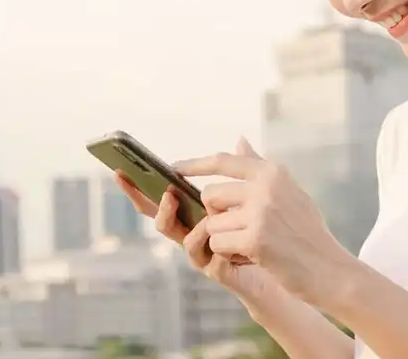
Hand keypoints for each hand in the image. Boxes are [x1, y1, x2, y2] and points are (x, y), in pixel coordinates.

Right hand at [113, 168, 272, 299]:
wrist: (285, 265)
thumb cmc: (266, 232)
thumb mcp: (255, 196)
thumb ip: (243, 172)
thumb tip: (239, 138)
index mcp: (197, 215)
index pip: (163, 199)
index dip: (141, 187)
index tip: (121, 170)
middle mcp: (194, 234)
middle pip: (159, 217)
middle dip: (139, 198)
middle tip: (130, 178)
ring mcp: (201, 251)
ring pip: (174, 233)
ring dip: (170, 213)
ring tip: (171, 196)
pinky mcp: (214, 268)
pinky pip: (197, 252)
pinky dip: (200, 236)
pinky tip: (207, 224)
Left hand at [174, 138, 355, 305]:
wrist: (329, 269)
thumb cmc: (306, 232)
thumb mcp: (288, 191)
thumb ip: (259, 167)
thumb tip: (239, 139)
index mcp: (272, 172)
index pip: (223, 161)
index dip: (195, 164)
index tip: (174, 167)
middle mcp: (265, 187)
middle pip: (210, 195)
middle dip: (217, 216)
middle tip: (240, 230)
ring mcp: (260, 212)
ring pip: (212, 223)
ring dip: (225, 239)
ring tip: (252, 246)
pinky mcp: (255, 239)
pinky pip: (218, 243)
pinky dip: (229, 254)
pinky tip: (253, 257)